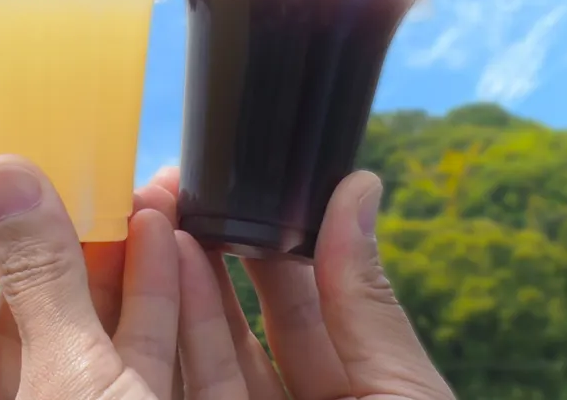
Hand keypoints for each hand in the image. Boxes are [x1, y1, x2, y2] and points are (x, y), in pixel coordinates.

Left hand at [0, 155, 182, 399]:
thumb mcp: (64, 377)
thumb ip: (39, 277)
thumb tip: (3, 175)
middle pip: (38, 311)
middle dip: (75, 234)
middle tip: (92, 168)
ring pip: (102, 329)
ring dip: (129, 257)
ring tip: (148, 191)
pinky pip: (151, 357)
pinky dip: (164, 301)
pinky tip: (176, 242)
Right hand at [152, 167, 455, 399]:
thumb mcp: (401, 391)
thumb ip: (366, 302)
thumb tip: (360, 187)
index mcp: (359, 393)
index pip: (310, 306)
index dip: (277, 246)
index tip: (250, 188)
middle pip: (250, 321)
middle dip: (219, 252)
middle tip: (187, 192)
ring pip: (211, 347)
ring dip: (186, 278)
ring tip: (166, 214)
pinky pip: (192, 381)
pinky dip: (177, 326)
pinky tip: (169, 267)